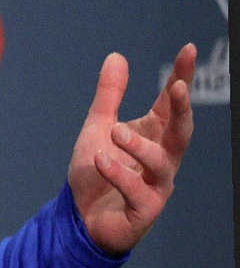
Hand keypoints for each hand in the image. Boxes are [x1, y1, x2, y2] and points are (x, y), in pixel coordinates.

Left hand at [68, 44, 195, 256]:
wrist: (79, 217)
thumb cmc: (95, 172)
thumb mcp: (98, 127)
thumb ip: (109, 95)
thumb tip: (116, 56)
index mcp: (153, 136)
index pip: (171, 104)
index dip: (181, 77)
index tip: (187, 50)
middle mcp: (162, 159)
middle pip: (181, 132)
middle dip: (183, 110)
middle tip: (177, 88)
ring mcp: (156, 185)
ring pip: (161, 162)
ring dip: (139, 145)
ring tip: (115, 132)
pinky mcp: (143, 209)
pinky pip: (137, 190)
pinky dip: (119, 174)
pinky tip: (101, 160)